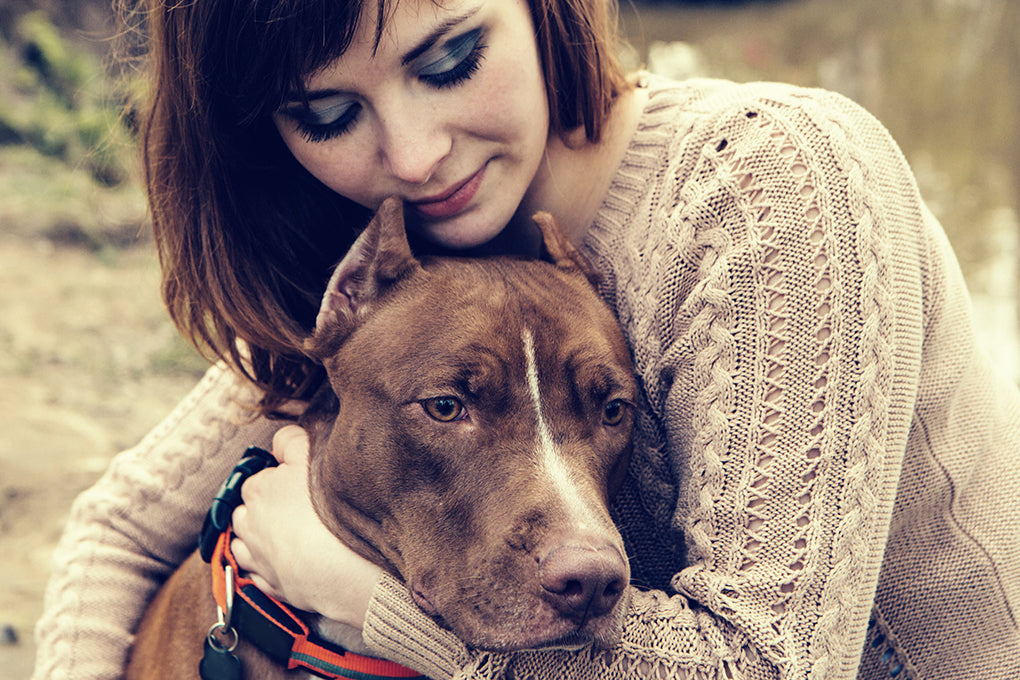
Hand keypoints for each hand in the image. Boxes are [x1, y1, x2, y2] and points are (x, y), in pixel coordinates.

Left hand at [231, 425, 382, 628]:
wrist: (336, 566)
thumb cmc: (323, 509)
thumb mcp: (309, 455)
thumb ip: (290, 440)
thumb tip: (281, 441)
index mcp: (256, 491)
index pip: (258, 479)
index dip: (278, 479)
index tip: (297, 483)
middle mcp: (249, 525)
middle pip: (247, 512)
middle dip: (263, 510)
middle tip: (294, 508)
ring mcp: (258, 558)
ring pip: (245, 545)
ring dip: (257, 540)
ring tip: (286, 536)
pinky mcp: (271, 586)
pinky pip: (258, 575)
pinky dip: (266, 568)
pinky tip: (286, 563)